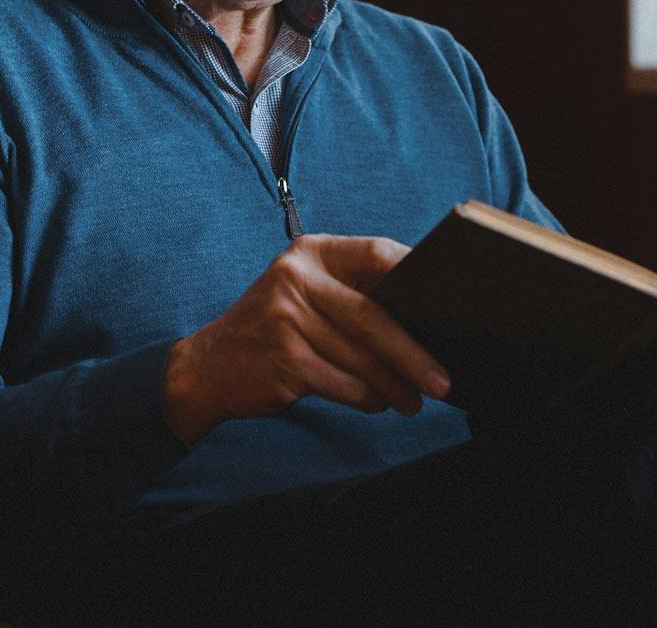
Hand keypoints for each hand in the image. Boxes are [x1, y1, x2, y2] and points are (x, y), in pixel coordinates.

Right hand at [162, 234, 451, 443]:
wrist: (208, 365)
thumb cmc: (274, 328)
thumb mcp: (303, 292)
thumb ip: (350, 292)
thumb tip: (422, 318)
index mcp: (310, 252)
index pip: (375, 253)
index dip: (414, 275)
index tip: (448, 303)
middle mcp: (296, 277)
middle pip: (373, 315)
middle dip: (414, 352)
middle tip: (444, 379)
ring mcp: (286, 318)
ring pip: (361, 357)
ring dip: (395, 385)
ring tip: (415, 400)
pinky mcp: (283, 360)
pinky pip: (343, 384)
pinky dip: (368, 398)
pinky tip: (378, 403)